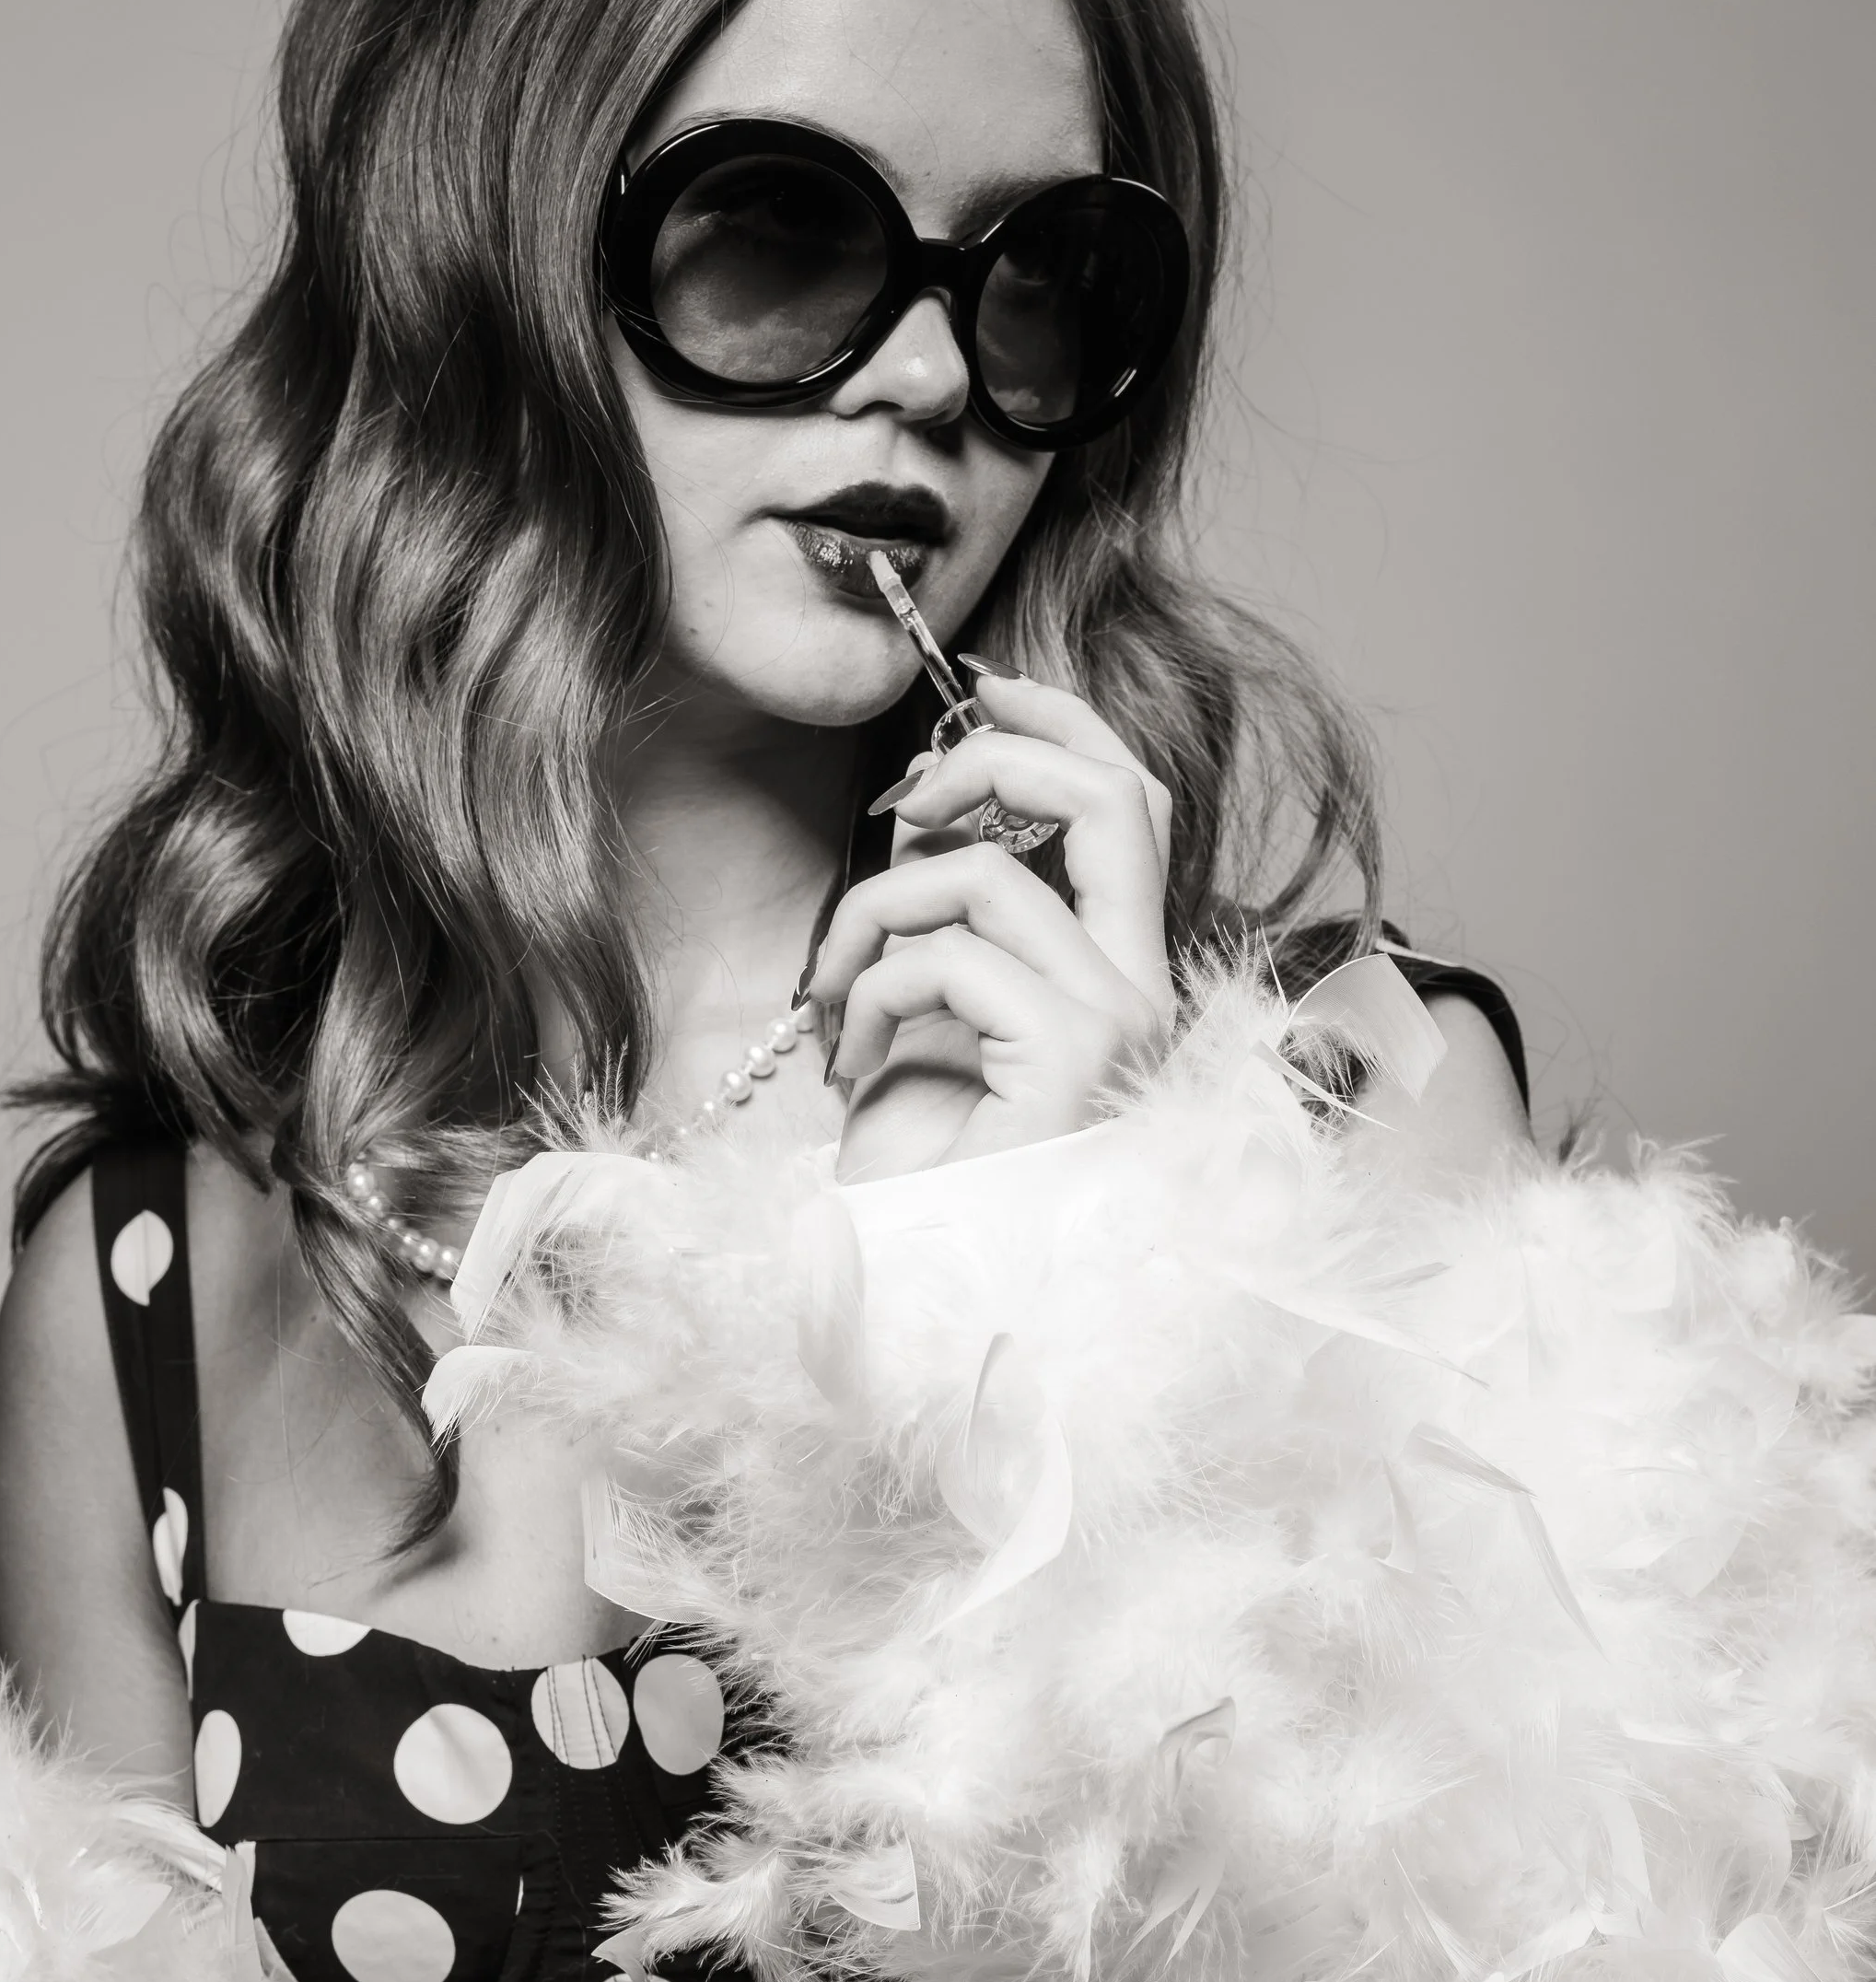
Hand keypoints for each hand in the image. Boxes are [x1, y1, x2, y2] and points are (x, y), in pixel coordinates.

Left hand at [814, 665, 1174, 1184]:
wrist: (927, 1294)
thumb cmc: (929, 1172)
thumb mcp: (938, 1014)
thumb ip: (958, 918)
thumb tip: (926, 820)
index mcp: (1129, 976)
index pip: (1136, 808)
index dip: (1063, 726)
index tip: (980, 687)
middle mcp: (1147, 994)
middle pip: (1115, 800)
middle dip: (998, 763)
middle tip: (903, 800)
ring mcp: (1118, 1026)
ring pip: (983, 881)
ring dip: (872, 920)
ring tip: (833, 999)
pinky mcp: (1067, 1060)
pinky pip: (947, 960)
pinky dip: (867, 996)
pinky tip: (846, 1065)